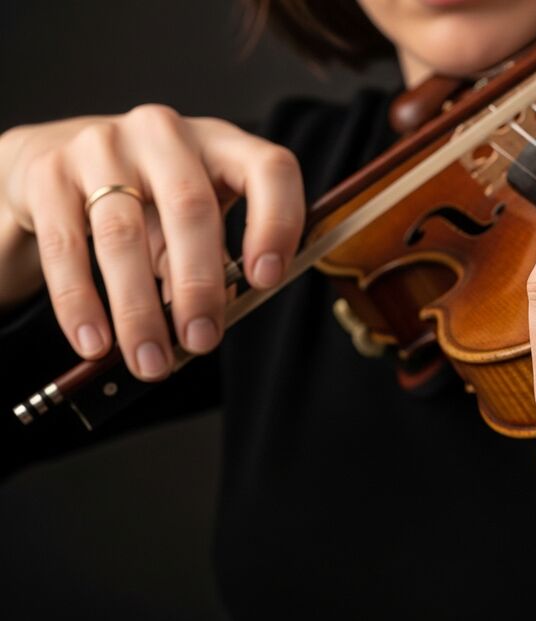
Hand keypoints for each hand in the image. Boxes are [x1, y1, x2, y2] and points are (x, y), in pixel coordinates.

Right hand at [0, 105, 303, 379]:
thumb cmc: (148, 200)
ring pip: (123, 234)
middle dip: (199, 285)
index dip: (276, 223)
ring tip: (151, 361)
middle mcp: (165, 134)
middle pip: (191, 206)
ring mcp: (103, 146)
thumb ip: (212, 256)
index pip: (269, 170)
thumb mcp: (192, 219)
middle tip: (201, 340)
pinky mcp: (49, 174)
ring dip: (139, 309)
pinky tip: (96, 342)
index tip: (266, 279)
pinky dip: (81, 304)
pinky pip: (66, 248)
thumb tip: (209, 318)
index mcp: (222, 145)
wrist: (58, 162)